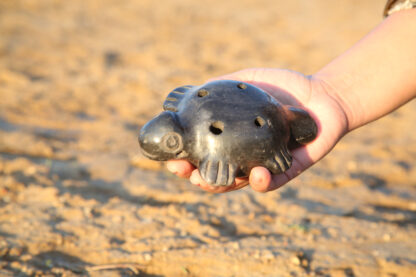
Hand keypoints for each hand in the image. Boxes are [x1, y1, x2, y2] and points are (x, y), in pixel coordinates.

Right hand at [167, 68, 348, 192]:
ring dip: (220, 186)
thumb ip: (224, 84)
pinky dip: (261, 182)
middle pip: (214, 174)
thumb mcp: (249, 79)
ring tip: (207, 182)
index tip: (171, 157)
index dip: (185, 159)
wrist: (321, 94)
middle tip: (187, 173)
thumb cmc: (283, 87)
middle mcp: (243, 154)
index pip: (203, 153)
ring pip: (237, 183)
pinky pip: (272, 182)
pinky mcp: (285, 170)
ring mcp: (262, 164)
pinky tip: (255, 174)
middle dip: (196, 178)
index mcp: (231, 137)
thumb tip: (195, 91)